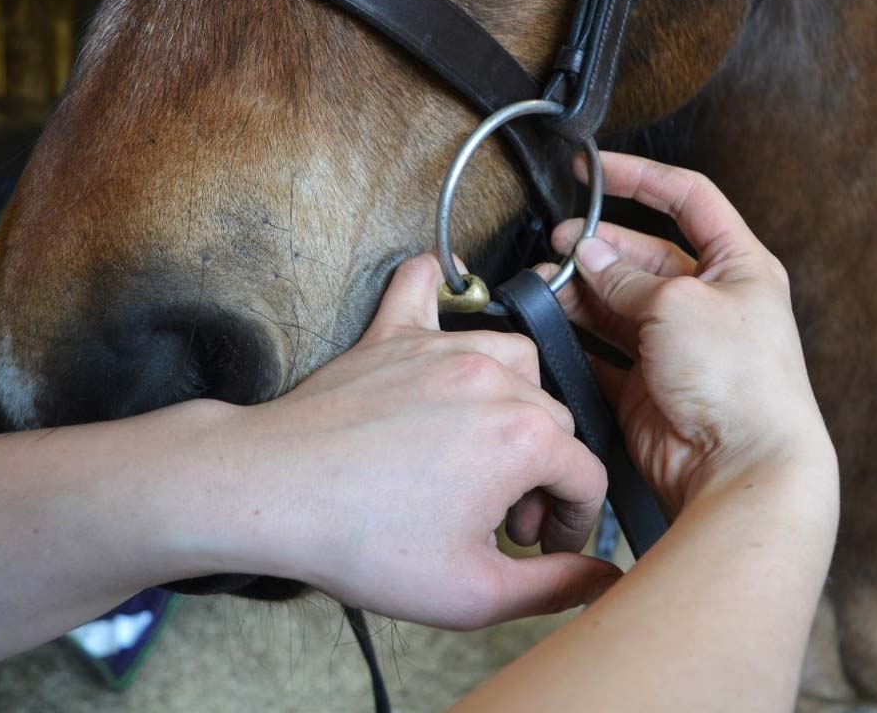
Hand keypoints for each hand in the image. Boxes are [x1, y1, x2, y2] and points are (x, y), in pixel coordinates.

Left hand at [205, 254, 617, 628]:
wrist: (274, 493)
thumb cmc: (362, 541)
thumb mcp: (472, 593)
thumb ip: (554, 587)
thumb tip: (602, 577)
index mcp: (521, 439)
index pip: (586, 474)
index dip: (575, 519)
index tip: (544, 542)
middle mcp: (491, 380)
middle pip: (555, 418)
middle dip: (543, 473)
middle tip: (503, 516)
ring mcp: (440, 349)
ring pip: (515, 355)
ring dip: (518, 400)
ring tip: (489, 443)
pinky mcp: (393, 335)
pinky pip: (424, 285)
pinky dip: (442, 283)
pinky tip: (449, 288)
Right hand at [551, 153, 835, 514]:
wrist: (738, 468)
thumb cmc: (739, 383)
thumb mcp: (679, 304)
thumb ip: (626, 277)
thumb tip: (589, 255)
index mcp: (736, 266)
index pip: (687, 198)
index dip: (639, 176)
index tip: (592, 169)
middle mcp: (705, 302)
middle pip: (639, 255)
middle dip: (596, 246)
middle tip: (558, 247)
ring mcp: (673, 343)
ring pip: (614, 301)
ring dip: (579, 291)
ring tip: (546, 286)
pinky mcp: (645, 382)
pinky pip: (601, 350)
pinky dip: (575, 338)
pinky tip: (553, 328)